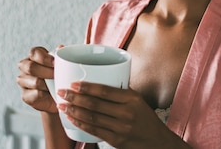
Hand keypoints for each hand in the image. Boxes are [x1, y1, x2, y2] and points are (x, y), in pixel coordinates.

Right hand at [17, 46, 57, 113]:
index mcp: (34, 56)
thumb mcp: (61, 65)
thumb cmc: (59, 77)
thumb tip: (61, 47)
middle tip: (56, 76)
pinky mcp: (25, 95)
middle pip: (31, 67)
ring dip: (47, 85)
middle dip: (46, 72)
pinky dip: (45, 95)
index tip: (55, 63)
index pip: (34, 53)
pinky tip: (50, 94)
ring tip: (56, 86)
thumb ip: (61, 56)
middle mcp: (25, 67)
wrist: (58, 97)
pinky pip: (35, 95)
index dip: (44, 58)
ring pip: (34, 82)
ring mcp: (23, 81)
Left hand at [57, 81, 188, 148]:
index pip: (105, 91)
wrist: (158, 142)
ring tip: (62, 105)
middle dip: (75, 98)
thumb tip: (97, 78)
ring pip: (92, 118)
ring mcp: (121, 128)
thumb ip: (120, 91)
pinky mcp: (116, 141)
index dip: (87, 87)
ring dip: (74, 111)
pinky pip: (94, 131)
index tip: (73, 84)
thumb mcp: (137, 100)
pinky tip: (72, 118)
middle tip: (62, 92)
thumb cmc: (145, 118)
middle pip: (95, 104)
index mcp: (131, 99)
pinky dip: (81, 124)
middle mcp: (126, 113)